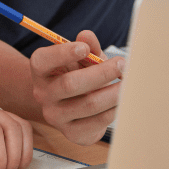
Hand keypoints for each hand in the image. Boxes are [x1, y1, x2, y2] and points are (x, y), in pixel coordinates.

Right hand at [30, 30, 123, 144]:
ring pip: (88, 104)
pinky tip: (122, 101)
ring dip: (113, 93)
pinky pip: (96, 121)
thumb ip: (86, 46)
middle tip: (122, 65)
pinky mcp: (71, 132)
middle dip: (100, 73)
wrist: (70, 108)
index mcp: (40, 70)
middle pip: (70, 84)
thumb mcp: (80, 59)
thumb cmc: (77, 75)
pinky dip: (113, 109)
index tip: (84, 47)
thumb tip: (86, 35)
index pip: (43, 61)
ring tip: (128, 84)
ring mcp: (55, 115)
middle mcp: (42, 93)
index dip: (63, 53)